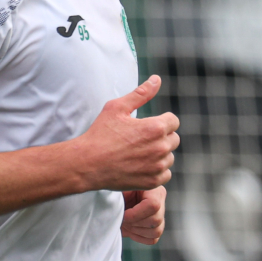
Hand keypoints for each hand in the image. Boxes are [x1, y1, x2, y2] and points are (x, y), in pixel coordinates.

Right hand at [74, 75, 179, 192]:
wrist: (88, 163)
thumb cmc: (100, 134)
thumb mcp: (117, 108)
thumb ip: (141, 93)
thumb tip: (157, 79)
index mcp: (155, 127)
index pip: (173, 121)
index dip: (160, 121)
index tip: (145, 126)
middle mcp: (160, 147)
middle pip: (174, 139)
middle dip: (161, 137)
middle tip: (140, 139)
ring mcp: (157, 166)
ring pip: (169, 157)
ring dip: (159, 154)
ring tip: (138, 153)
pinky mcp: (153, 181)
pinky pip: (166, 174)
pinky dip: (157, 170)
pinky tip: (141, 165)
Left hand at [121, 186, 164, 244]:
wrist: (119, 193)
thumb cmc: (118, 186)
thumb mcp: (120, 186)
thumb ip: (122, 195)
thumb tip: (119, 209)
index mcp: (154, 189)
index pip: (153, 204)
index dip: (136, 214)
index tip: (123, 215)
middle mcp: (161, 201)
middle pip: (155, 220)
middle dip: (135, 224)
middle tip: (121, 220)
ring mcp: (160, 215)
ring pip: (156, 231)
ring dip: (136, 231)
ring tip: (124, 224)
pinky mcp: (156, 226)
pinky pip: (153, 239)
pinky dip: (139, 237)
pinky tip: (128, 230)